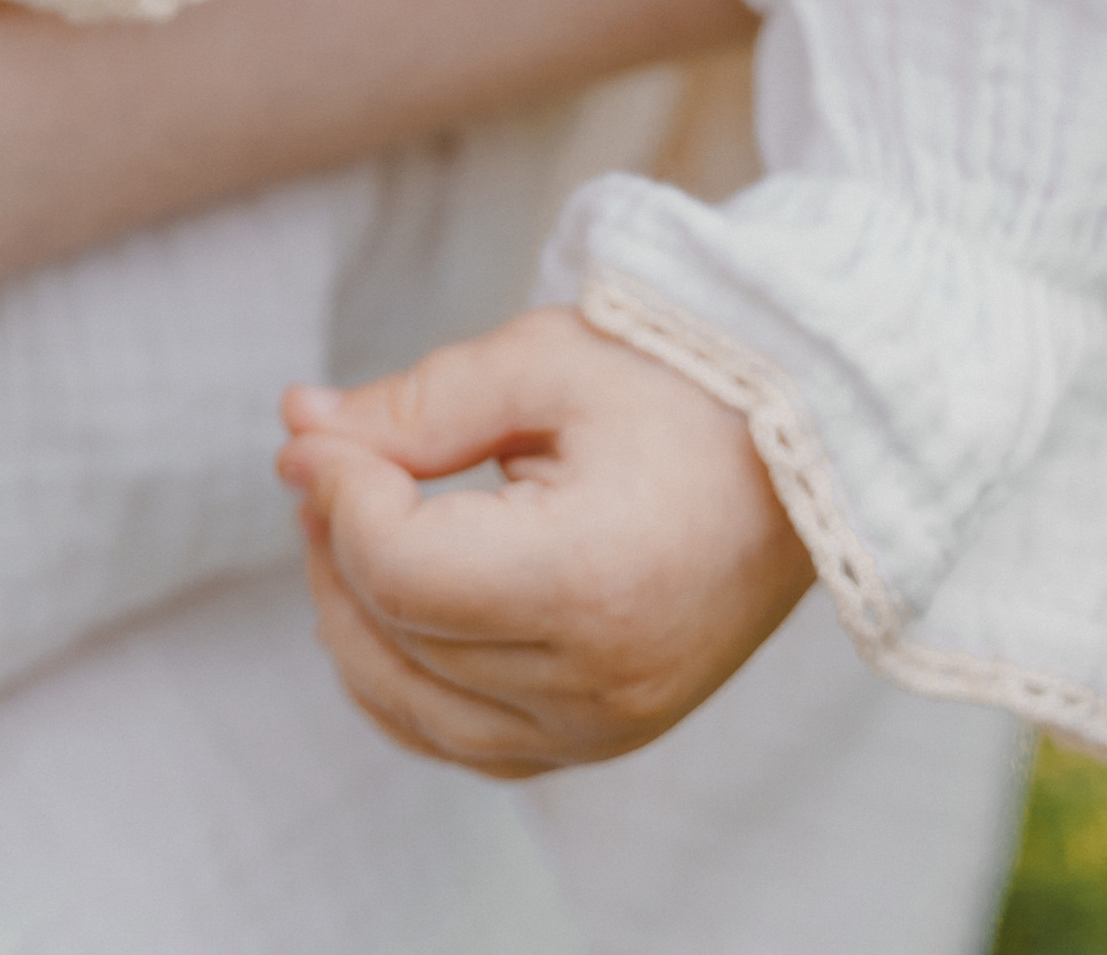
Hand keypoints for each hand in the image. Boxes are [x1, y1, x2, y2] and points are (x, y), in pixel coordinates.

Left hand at [276, 304, 813, 774]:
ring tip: (344, 518)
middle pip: (396, 639)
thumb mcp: (542, 364)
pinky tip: (384, 598)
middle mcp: (600, 684)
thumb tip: (297, 431)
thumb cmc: (682, 385)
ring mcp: (606, 727)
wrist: (808, 453)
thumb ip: (413, 407)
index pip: (400, 568)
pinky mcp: (606, 738)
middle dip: (330, 545)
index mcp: (590, 582)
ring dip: (352, 618)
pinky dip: (402, 682)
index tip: (320, 428)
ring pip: (414, 709)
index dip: (336, 491)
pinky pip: (465, 743)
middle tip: (323, 459)